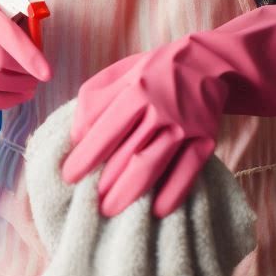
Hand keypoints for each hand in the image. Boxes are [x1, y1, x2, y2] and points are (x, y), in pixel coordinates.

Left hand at [61, 4, 275, 216]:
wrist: (207, 64)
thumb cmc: (153, 71)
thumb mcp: (118, 73)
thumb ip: (93, 100)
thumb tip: (76, 136)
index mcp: (135, 90)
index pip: (104, 131)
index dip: (85, 157)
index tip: (68, 176)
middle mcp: (160, 110)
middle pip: (127, 155)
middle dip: (105, 183)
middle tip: (89, 203)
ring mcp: (185, 128)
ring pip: (152, 167)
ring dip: (129, 195)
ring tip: (110, 211)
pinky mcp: (205, 141)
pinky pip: (186, 175)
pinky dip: (170, 196)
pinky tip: (154, 211)